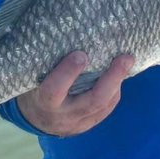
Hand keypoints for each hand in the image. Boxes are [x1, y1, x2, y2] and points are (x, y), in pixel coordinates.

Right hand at [16, 51, 134, 136]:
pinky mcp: (87, 125)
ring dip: (117, 83)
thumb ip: (47, 64)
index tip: (81, 54)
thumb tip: (67, 33)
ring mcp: (77, 124)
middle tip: (125, 58)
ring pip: (103, 106)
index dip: (68, 72)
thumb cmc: (34, 87)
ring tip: (127, 61)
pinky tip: (117, 77)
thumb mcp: (33, 77)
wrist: (36, 119)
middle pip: (92, 101)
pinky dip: (113, 92)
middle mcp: (62, 116)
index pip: (55, 90)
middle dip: (112, 78)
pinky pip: (105, 110)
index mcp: (44, 102)